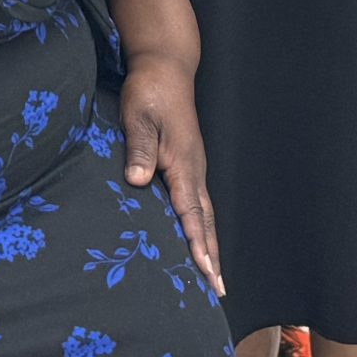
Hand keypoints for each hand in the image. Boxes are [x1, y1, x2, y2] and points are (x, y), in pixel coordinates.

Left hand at [119, 54, 222, 296]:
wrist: (165, 67)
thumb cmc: (149, 90)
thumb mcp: (138, 116)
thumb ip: (139, 148)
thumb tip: (138, 181)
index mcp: (183, 163)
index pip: (191, 212)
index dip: (197, 244)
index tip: (206, 272)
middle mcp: (194, 170)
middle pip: (205, 220)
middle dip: (211, 255)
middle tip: (218, 289)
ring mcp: (193, 167)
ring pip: (204, 213)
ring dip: (208, 243)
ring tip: (212, 274)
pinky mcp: (186, 162)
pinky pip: (196, 202)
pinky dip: (199, 225)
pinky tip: (195, 236)